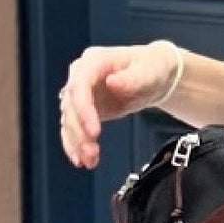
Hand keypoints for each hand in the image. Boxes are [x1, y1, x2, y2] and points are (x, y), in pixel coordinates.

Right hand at [58, 41, 179, 168]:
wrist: (153, 76)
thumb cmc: (152, 68)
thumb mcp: (149, 72)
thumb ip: (132, 78)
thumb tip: (112, 83)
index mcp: (95, 61)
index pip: (80, 85)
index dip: (83, 109)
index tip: (94, 132)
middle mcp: (81, 75)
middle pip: (71, 105)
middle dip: (79, 132)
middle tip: (91, 153)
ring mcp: (80, 93)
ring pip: (69, 120)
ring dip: (77, 142)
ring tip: (90, 161)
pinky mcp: (83, 109)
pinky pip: (73, 128)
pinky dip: (75, 145)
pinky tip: (80, 160)